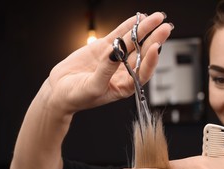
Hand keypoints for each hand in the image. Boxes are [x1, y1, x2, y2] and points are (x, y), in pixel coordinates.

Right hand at [43, 12, 172, 113]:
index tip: (156, 47)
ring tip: (156, 18)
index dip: (150, 60)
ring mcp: (115, 58)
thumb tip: (115, 53)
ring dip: (144, 29)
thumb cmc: (77, 96)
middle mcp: (124, 71)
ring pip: (132, 42)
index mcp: (125, 86)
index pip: (143, 72)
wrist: (59, 90)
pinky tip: (139, 17)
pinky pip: (119, 34)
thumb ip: (106, 71)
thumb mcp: (93, 87)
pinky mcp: (105, 48)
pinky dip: (128, 25)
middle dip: (154, 39)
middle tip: (165, 27)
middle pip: (142, 54)